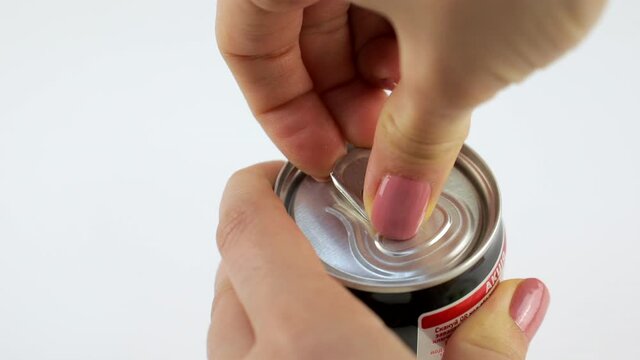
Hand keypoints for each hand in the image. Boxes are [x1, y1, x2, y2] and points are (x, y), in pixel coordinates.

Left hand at [208, 163, 549, 359]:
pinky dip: (262, 339)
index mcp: (306, 342)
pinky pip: (236, 354)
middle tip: (331, 246)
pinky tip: (315, 353)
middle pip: (235, 266)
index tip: (292, 174)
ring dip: (266, 293)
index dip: (257, 183)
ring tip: (328, 301)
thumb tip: (517, 298)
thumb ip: (490, 344)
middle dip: (277, 241)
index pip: (245, 225)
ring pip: (230, 316)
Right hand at [216, 0, 605, 238]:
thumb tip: (393, 202)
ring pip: (346, 13)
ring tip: (422, 112)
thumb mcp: (457, 63)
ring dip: (376, 76)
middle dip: (338, 103)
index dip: (279, 116)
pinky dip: (407, 38)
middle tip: (379, 152)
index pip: (244, 43)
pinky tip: (440, 68)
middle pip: (296, 33)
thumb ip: (414, 146)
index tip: (322, 161)